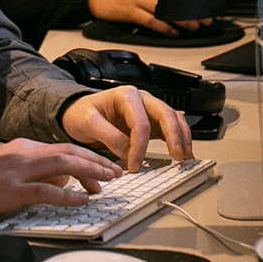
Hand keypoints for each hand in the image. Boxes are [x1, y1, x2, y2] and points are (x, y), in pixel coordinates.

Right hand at [0, 139, 122, 221]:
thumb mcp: (6, 167)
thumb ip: (34, 171)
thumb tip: (61, 181)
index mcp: (22, 146)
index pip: (63, 147)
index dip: (88, 156)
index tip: (104, 165)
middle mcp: (23, 153)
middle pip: (69, 151)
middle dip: (96, 161)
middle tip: (115, 171)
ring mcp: (18, 171)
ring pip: (63, 165)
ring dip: (89, 172)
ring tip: (107, 182)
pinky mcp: (12, 190)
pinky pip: (47, 191)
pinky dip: (68, 196)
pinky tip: (82, 200)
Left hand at [61, 85, 194, 167]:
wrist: (77, 113)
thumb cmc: (80, 113)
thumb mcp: (87, 122)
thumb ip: (108, 135)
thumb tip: (128, 151)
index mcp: (125, 96)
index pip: (140, 122)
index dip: (140, 146)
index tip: (134, 165)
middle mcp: (141, 100)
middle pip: (165, 114)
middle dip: (174, 135)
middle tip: (177, 156)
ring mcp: (148, 110)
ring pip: (174, 119)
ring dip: (183, 137)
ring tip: (185, 157)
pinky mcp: (151, 122)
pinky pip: (171, 128)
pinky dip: (180, 139)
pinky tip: (183, 154)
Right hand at [86, 0, 211, 35]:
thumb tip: (179, 0)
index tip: (205, 6)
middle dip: (192, 11)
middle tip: (206, 19)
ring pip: (166, 10)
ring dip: (182, 20)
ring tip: (194, 26)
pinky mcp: (131, 11)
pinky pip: (152, 21)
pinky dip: (164, 28)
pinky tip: (173, 32)